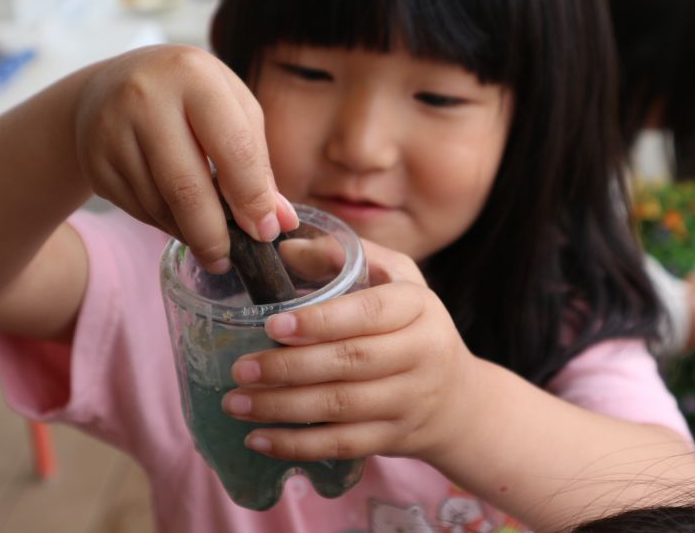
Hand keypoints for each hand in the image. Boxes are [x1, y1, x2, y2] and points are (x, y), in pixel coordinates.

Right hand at [73, 45, 297, 269]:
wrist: (106, 89)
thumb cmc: (187, 99)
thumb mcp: (232, 110)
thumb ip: (259, 163)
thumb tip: (280, 221)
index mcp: (194, 75)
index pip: (233, 147)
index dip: (252, 197)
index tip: (265, 232)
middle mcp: (146, 97)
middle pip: (186, 185)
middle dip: (213, 233)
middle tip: (228, 260)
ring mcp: (113, 130)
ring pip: (160, 204)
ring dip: (189, 232)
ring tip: (208, 241)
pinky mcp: (95, 160)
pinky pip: (137, 209)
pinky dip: (164, 224)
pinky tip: (177, 220)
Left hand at [222, 240, 476, 462]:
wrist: (458, 399)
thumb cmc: (412, 326)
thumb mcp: (396, 278)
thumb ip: (347, 255)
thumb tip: (286, 249)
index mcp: (419, 307)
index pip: (371, 312)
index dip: (322, 320)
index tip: (274, 325)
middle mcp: (421, 354)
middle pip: (351, 362)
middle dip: (289, 367)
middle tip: (241, 368)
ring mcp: (409, 401)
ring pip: (341, 407)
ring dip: (282, 408)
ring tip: (236, 402)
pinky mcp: (394, 438)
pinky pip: (342, 445)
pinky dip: (297, 446)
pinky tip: (257, 439)